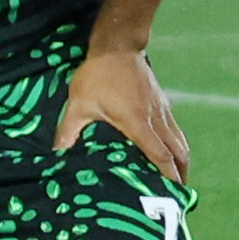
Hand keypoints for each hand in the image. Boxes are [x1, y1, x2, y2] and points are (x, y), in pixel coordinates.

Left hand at [55, 42, 188, 181]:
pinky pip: (174, 128)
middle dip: (180, 174)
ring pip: (179, 140)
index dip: (167, 176)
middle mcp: (156, 119)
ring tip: (178, 176)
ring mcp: (162, 110)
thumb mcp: (79, 104)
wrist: (118, 46)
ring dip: (181, 159)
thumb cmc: (97, 76)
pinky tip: (169, 149)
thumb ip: (69, 130)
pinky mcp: (162, 102)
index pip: (160, 156)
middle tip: (178, 192)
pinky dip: (176, 143)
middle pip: (178, 151)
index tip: (172, 193)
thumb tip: (57, 153)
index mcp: (139, 124)